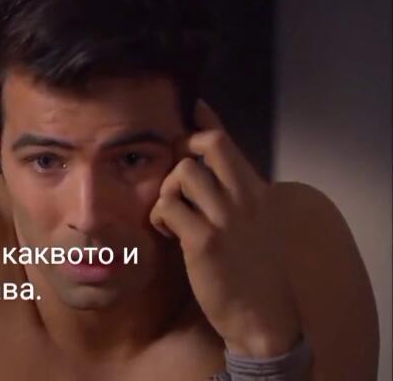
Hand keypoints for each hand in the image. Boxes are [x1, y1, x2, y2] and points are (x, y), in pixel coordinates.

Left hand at [150, 99, 300, 356]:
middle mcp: (246, 198)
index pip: (229, 142)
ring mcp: (227, 219)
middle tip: (175, 175)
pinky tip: (168, 233)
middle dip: (184, 148)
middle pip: (210, 144)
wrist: (263, 317)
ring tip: (172, 216)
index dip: (205, 119)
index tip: (190, 105)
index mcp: (258, 192)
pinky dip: (160, 217)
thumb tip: (206, 163)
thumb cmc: (252, 270)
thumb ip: (232, 192)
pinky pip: (169, 207)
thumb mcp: (252, 224)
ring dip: (167, 191)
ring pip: (183, 172)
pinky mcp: (205, 241)